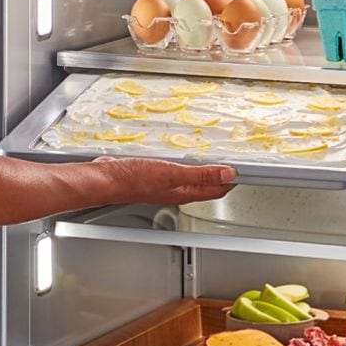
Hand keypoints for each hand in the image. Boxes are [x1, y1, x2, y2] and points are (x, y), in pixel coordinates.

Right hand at [94, 157, 237, 205]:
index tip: (241, 169)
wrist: (104, 180)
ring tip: (209, 155)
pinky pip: (172, 168)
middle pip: (204, 185)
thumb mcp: (172, 173)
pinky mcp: (150, 174)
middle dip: (218, 175)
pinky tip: (177, 152)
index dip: (230, 181)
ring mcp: (162, 183)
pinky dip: (181, 162)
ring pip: (188, 177)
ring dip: (200, 168)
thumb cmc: (133, 180)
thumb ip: (200, 174)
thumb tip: (228, 174)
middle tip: (229, 161)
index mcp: (183, 193)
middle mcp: (175, 190)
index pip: (215, 191)